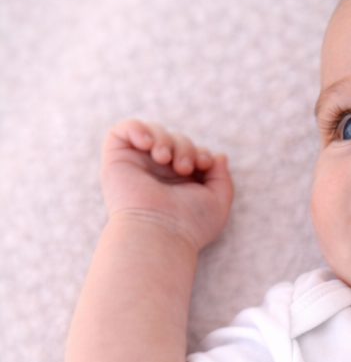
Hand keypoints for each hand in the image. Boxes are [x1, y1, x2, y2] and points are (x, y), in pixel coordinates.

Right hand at [100, 119, 233, 251]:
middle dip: (185, 146)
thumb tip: (219, 156)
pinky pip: (122, 131)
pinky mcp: (116, 160)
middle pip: (176, 139)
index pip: (192, 152)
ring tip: (165, 159)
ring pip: (153, 132)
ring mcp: (137, 166)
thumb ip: (222, 178)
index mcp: (180, 182)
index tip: (204, 164)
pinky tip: (148, 145)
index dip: (200, 152)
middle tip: (183, 167)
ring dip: (165, 139)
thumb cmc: (189, 225)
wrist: (160, 232)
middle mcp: (158, 174)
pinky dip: (137, 129)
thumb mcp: (218, 202)